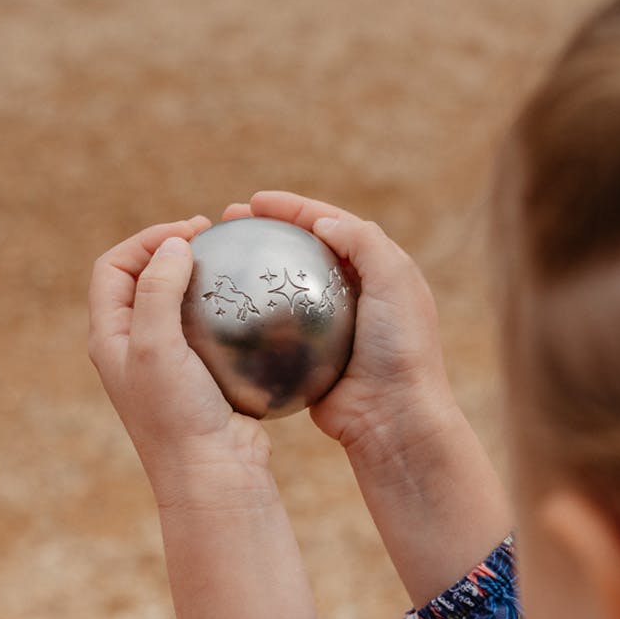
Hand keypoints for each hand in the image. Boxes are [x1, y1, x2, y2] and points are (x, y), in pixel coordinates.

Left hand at [88, 215, 318, 618]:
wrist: (213, 476)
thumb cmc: (177, 414)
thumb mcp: (156, 346)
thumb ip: (157, 290)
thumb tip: (174, 245)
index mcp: (108, 337)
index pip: (113, 267)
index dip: (146, 240)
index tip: (190, 233)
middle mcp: (131, 348)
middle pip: (142, 279)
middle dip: (173, 249)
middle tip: (212, 237)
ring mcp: (167, 363)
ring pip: (178, 303)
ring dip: (201, 277)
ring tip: (232, 260)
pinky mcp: (202, 376)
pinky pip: (210, 330)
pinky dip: (226, 309)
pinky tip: (255, 302)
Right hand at [221, 192, 460, 457]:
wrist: (394, 417)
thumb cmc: (400, 348)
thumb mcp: (395, 281)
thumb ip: (364, 242)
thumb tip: (323, 221)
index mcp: (379, 270)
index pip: (331, 224)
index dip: (294, 208)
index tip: (255, 201)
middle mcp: (355, 293)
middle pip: (303, 249)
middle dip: (267, 229)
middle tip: (229, 221)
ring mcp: (329, 327)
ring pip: (285, 287)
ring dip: (254, 269)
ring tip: (219, 257)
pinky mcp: (309, 358)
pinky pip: (275, 330)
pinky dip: (253, 316)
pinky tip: (224, 309)